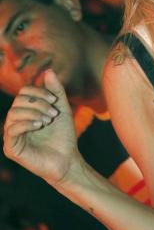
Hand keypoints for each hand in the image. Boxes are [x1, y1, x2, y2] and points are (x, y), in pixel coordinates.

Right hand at [3, 70, 79, 185]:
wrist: (67, 159)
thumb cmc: (63, 135)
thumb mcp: (61, 108)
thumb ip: (55, 90)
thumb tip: (48, 71)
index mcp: (26, 111)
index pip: (24, 92)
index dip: (38, 92)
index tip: (55, 100)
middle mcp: (16, 122)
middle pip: (18, 101)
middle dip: (38, 103)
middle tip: (53, 113)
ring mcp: (12, 136)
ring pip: (13, 113)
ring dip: (34, 112)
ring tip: (48, 120)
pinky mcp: (11, 148)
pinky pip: (11, 130)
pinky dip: (26, 123)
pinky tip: (40, 125)